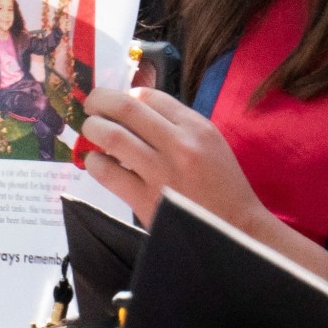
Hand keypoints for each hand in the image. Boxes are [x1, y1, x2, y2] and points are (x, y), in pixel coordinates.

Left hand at [79, 87, 268, 231]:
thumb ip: (177, 124)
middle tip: (90, 105)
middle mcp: (179, 144)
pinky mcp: (146, 199)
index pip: (150, 96)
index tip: (116, 102)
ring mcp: (161, 172)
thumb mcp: (210, 145)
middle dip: (100, 101)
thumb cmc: (222, 187)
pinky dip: (95, 163)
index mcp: (197, 128)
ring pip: (112, 136)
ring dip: (92, 129)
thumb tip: (133, 102)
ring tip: (90, 131)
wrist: (238, 232)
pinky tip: (96, 164)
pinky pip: (107, 173)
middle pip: (126, 108)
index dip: (126, 95)